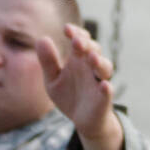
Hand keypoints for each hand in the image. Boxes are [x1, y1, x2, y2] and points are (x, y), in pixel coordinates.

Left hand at [37, 24, 115, 138]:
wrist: (81, 120)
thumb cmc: (68, 95)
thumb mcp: (52, 79)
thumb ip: (48, 61)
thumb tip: (41, 38)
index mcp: (78, 59)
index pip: (80, 40)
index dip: (76, 33)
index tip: (66, 29)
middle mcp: (91, 67)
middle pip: (94, 49)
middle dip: (87, 44)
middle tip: (76, 42)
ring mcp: (98, 81)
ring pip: (105, 67)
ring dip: (100, 62)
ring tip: (92, 58)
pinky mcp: (103, 99)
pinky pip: (108, 91)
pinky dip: (106, 88)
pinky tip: (103, 85)